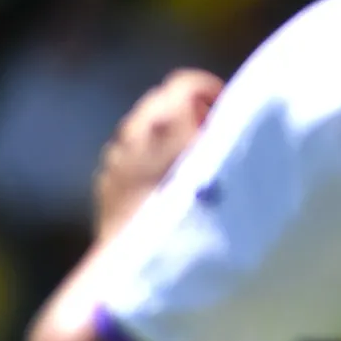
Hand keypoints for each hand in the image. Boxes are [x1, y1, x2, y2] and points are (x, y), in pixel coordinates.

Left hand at [95, 69, 222, 236]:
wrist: (142, 260)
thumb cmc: (194, 212)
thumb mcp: (224, 167)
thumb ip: (228, 135)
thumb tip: (234, 120)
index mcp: (166, 120)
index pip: (186, 81)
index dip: (209, 89)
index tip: (224, 112)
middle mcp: (135, 129)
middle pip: (162, 99)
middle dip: (186, 111)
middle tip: (209, 139)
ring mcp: (116, 153)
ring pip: (142, 128)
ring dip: (163, 135)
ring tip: (184, 165)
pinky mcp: (105, 177)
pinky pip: (128, 154)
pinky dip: (144, 158)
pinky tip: (160, 187)